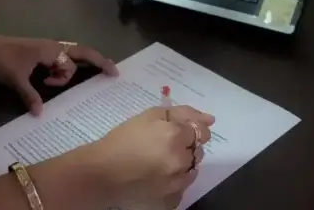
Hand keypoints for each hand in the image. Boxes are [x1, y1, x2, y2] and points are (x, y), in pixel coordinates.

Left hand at [0, 33, 117, 114]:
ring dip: (69, 70)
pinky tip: (57, 79)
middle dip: (98, 60)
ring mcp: (46, 49)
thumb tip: (40, 113)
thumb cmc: (1, 59)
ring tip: (54, 83)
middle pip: (81, 52)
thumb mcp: (16, 79)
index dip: (67, 77)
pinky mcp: (39, 54)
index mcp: (50, 49)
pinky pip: (59, 60)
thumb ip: (30, 96)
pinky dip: (63, 68)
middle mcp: (52, 47)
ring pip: (68, 58)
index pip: (71, 63)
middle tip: (113, 70)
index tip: (74, 79)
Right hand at [91, 105, 214, 208]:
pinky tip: (157, 176)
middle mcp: (180, 160)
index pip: (200, 131)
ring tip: (158, 162)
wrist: (102, 172)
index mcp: (175, 136)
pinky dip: (175, 181)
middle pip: (198, 151)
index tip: (175, 132)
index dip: (188, 130)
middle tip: (161, 146)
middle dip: (185, 147)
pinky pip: (183, 187)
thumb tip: (210, 119)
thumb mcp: (150, 115)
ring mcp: (177, 183)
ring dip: (182, 164)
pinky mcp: (170, 200)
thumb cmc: (123, 139)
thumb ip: (182, 113)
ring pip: (192, 170)